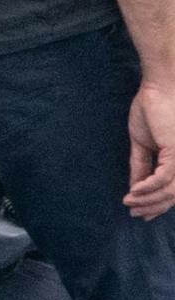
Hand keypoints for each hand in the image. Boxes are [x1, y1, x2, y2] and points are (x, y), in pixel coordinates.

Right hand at [125, 81, 174, 219]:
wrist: (161, 85)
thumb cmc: (153, 107)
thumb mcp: (143, 143)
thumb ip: (141, 166)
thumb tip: (135, 187)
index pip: (174, 188)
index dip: (158, 203)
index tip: (141, 214)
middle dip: (154, 207)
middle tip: (135, 214)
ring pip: (171, 191)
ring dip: (148, 200)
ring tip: (129, 203)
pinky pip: (164, 178)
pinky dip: (147, 188)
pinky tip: (133, 192)